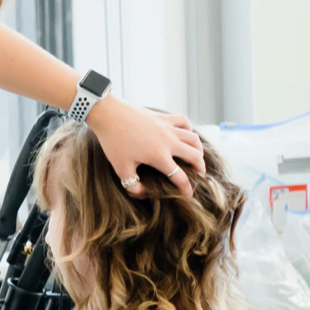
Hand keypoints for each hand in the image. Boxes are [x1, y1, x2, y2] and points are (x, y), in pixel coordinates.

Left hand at [86, 94, 201, 195]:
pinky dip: (189, 129)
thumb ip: (131, 184)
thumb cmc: (114, 142)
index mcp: (159, 157)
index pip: (179, 177)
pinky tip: (186, 134)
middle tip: (199, 174)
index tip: (188, 194)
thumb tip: (140, 193)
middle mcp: (169, 142)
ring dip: (199, 149)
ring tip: (197, 156)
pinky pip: (184, 121)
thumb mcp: (120, 167)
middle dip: (200, 168)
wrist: (109, 115)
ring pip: (194, 138)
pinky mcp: (164, 117)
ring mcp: (168, 127)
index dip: (186, 188)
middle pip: (195, 156)